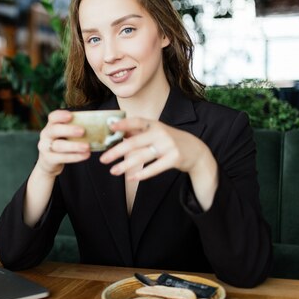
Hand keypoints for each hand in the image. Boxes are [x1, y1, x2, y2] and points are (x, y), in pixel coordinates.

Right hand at [36, 110, 90, 176]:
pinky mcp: (49, 159)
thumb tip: (96, 125)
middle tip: (82, 131)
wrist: (49, 161)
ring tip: (87, 147)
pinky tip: (85, 155)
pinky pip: (61, 158)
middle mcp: (46, 134)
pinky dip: (74, 157)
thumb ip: (75, 128)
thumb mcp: (65, 134)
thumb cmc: (62, 143)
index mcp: (51, 125)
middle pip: (55, 130)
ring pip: (58, 145)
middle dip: (69, 130)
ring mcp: (45, 147)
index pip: (53, 117)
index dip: (60, 115)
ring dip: (74, 146)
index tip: (70, 116)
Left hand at [99, 117, 214, 181]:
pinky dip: (142, 174)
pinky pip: (154, 168)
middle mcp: (160, 133)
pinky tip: (130, 177)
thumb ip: (137, 132)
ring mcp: (168, 145)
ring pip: (142, 157)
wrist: (196, 150)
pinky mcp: (174, 158)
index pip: (136, 121)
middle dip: (116, 151)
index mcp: (154, 125)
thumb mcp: (155, 132)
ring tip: (113, 171)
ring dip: (125, 165)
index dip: (123, 124)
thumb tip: (114, 133)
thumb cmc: (169, 140)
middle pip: (134, 143)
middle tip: (102, 159)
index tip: (110, 128)